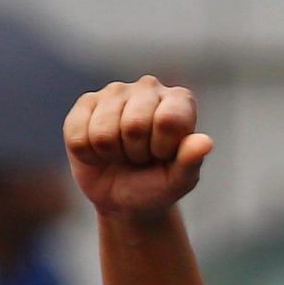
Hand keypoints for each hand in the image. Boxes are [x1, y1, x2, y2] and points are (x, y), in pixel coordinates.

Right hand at [66, 76, 213, 220]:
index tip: (163, 156)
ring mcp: (115, 91)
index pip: (167, 121)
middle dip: (135, 153)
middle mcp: (148, 87)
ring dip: (111, 154)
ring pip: (103, 132)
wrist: (124, 197)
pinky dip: (88, 154)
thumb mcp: (178, 181)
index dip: (162, 149)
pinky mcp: (86, 103)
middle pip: (133, 125)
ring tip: (121, 154)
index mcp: (180, 101)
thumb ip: (191, 162)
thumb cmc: (157, 184)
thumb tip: (205, 142)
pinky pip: (78, 137)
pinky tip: (99, 151)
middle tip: (140, 157)